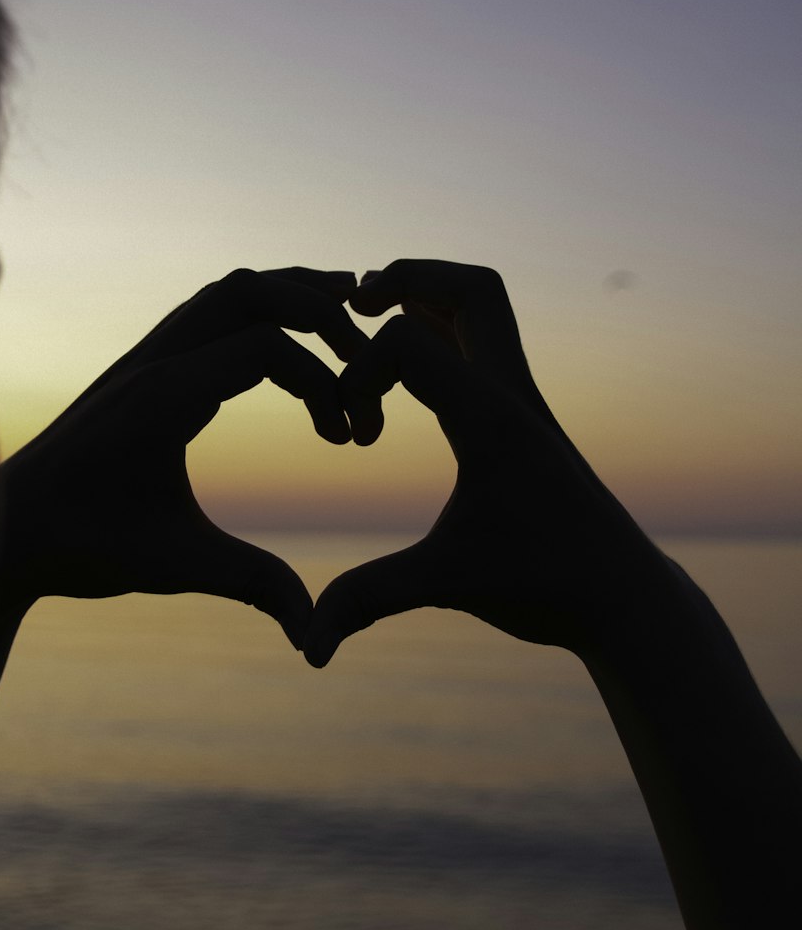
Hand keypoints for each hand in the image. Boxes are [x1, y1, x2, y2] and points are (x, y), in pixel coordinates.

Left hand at [0, 268, 366, 647]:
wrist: (10, 531)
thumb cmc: (85, 547)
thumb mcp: (176, 566)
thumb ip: (252, 586)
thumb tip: (313, 635)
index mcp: (165, 397)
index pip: (266, 346)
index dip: (323, 383)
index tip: (345, 438)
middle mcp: (154, 361)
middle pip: (250, 291)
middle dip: (318, 310)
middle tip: (368, 349)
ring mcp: (142, 357)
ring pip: (225, 291)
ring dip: (287, 295)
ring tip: (343, 309)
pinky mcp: (139, 367)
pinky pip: (205, 312)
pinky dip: (255, 311)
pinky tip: (282, 342)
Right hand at [305, 260, 664, 664]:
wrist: (624, 597)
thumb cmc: (545, 587)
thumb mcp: (447, 586)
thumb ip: (368, 602)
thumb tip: (305, 650)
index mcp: (490, 419)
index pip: (408, 340)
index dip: (358, 374)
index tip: (354, 438)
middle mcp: (512, 394)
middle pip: (471, 287)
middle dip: (407, 280)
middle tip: (355, 305)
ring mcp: (524, 401)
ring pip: (484, 308)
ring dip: (425, 300)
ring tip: (372, 325)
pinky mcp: (525, 417)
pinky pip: (483, 344)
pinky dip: (440, 334)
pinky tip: (406, 375)